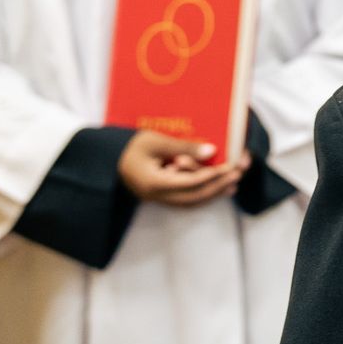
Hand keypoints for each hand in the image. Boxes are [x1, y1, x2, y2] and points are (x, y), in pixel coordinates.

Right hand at [118, 130, 249, 205]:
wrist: (104, 158)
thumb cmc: (128, 146)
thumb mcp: (155, 141)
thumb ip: (183, 147)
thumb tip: (211, 152)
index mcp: (154, 183)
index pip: (190, 183)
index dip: (213, 176)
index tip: (230, 167)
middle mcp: (156, 196)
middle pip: (194, 197)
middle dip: (218, 187)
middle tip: (238, 176)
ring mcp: (156, 199)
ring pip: (190, 202)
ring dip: (212, 194)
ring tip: (232, 185)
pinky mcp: (158, 196)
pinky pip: (184, 200)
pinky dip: (201, 194)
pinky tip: (214, 188)